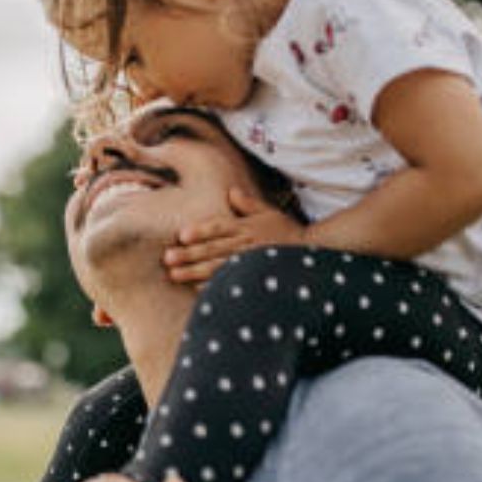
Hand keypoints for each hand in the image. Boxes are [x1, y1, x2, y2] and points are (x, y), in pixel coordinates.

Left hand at [163, 187, 306, 284]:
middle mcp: (246, 244)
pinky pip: (232, 282)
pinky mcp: (254, 277)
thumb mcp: (269, 213)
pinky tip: (197, 289)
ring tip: (175, 275)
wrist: (313, 252)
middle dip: (189, 254)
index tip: (182, 235)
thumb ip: (248, 204)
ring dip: (195, 272)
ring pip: (217, 267)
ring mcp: (250, 262)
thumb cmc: (287, 232)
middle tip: (168, 259)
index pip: (220, 227)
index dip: (201, 230)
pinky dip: (214, 286)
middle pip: (213, 249)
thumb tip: (231, 192)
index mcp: (246, 227)